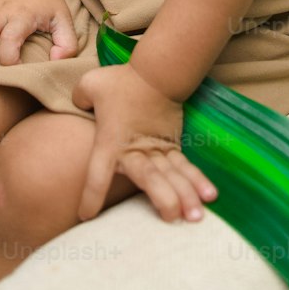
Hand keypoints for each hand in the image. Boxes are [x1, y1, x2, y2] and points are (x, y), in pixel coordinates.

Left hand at [72, 62, 217, 223]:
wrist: (155, 72)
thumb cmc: (121, 81)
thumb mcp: (89, 85)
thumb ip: (79, 99)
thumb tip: (79, 106)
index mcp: (110, 142)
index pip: (98, 175)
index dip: (91, 197)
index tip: (86, 216)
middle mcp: (135, 150)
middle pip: (150, 177)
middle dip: (162, 198)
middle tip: (172, 218)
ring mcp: (157, 148)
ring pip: (172, 175)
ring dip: (186, 195)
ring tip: (196, 217)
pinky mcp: (172, 145)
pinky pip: (184, 166)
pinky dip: (197, 181)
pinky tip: (209, 196)